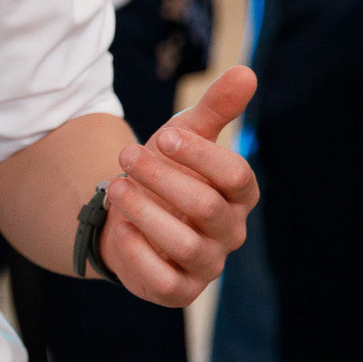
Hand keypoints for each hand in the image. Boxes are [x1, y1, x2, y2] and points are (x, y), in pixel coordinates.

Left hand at [99, 67, 260, 306]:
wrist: (128, 213)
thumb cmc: (166, 170)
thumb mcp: (185, 135)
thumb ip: (215, 108)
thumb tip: (246, 71)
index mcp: (238, 194)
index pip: (237, 176)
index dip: (200, 156)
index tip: (163, 137)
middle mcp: (229, 232)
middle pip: (206, 207)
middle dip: (162, 179)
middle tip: (126, 156)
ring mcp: (207, 264)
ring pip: (185, 245)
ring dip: (145, 213)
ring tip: (116, 188)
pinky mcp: (179, 291)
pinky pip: (165, 280)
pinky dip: (138, 253)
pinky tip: (119, 228)